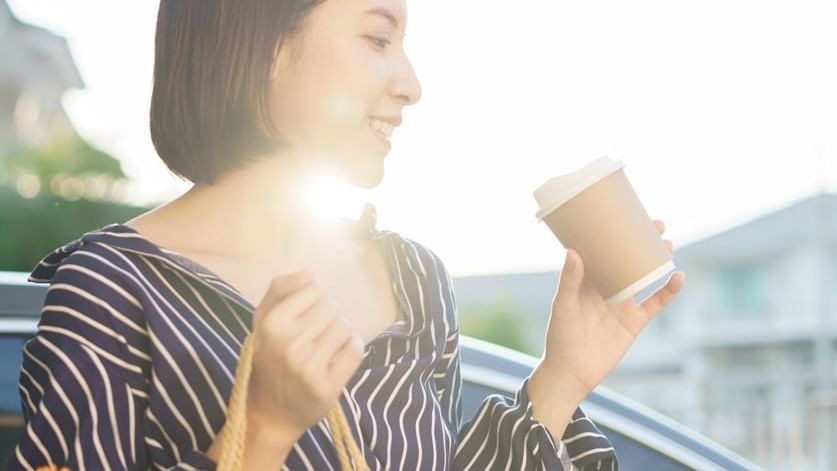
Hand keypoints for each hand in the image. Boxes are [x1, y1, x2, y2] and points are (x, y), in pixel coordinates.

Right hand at [246, 271, 365, 438]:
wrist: (270, 411)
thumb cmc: (269, 358)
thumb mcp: (263, 320)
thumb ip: (280, 289)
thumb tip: (309, 273)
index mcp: (272, 323)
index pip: (314, 289)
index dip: (313, 302)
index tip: (302, 319)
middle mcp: (290, 344)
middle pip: (333, 307)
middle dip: (327, 319)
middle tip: (313, 338)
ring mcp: (309, 367)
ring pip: (346, 327)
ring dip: (339, 336)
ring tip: (322, 350)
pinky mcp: (328, 386)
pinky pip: (356, 349)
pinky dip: (350, 351)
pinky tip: (335, 360)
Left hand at [537, 219, 685, 401]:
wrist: (572, 373)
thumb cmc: (560, 337)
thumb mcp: (562, 306)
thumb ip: (568, 281)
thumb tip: (574, 251)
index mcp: (586, 279)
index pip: (600, 249)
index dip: (611, 232)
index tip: (624, 213)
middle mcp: (606, 287)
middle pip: (626, 258)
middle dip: (640, 241)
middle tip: (655, 223)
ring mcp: (622, 303)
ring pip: (644, 276)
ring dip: (656, 260)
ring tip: (667, 243)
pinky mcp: (634, 321)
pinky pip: (656, 303)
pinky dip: (668, 291)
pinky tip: (678, 277)